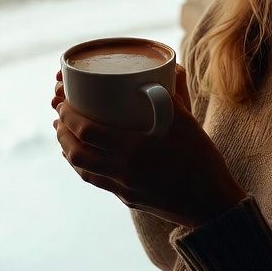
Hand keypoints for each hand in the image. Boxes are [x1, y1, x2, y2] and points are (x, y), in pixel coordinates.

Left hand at [52, 68, 245, 228]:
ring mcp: (124, 188)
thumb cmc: (203, 159)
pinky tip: (84, 155)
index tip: (62, 101)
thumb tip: (171, 66)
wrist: (212, 204)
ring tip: (64, 134)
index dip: (68, 116)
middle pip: (77, 152)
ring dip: (68, 150)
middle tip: (59, 116)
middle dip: (62, 132)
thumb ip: (173, 94)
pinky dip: (84, 165)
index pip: (87, 131)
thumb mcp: (188, 122)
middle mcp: (124, 170)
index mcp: (135, 148)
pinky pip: (96, 180)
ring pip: (82, 169)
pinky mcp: (127, 199)